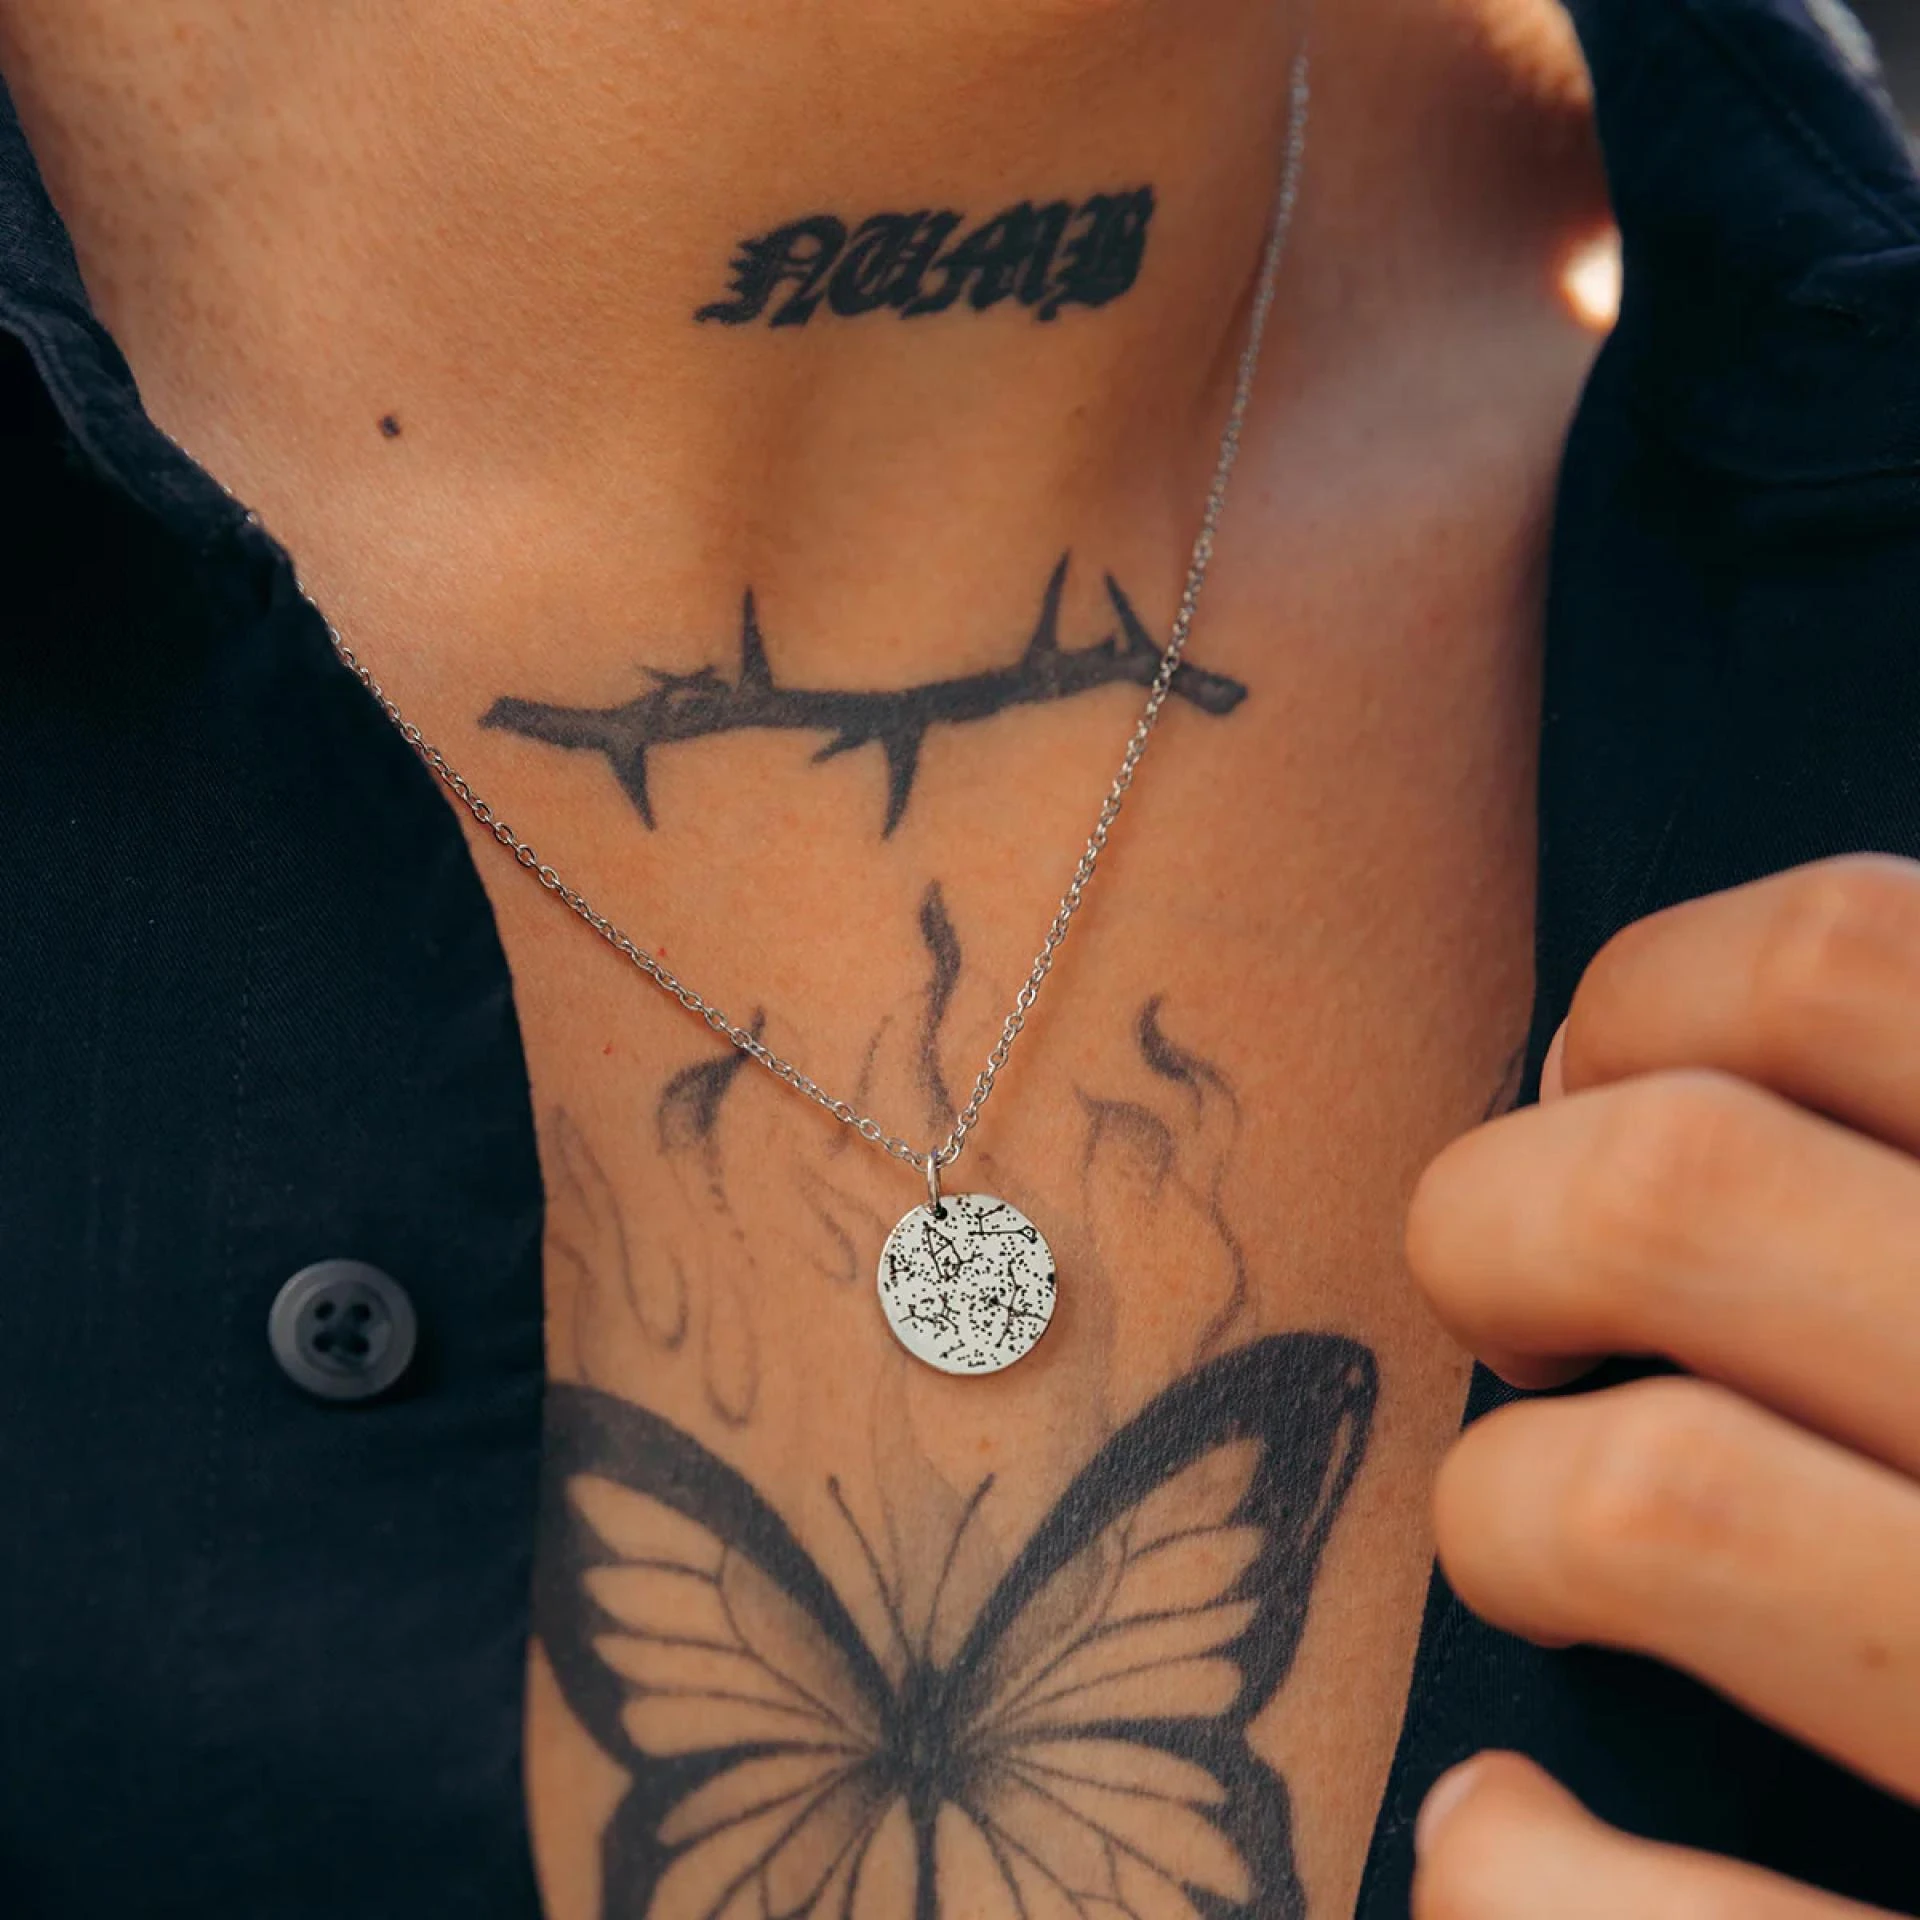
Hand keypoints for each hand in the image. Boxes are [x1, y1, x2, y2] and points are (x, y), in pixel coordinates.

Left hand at [1404, 854, 1919, 1917]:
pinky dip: (1514, 1872)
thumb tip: (1614, 1060)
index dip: (1639, 1006)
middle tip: (1512, 1307)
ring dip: (1501, 1509)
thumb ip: (1914, 1160)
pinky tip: (1505, 1832)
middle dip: (1491, 1223)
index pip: (1833, 961)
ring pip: (1645, 1497)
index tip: (1588, 1086)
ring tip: (1526, 1537)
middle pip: (1667, 1187)